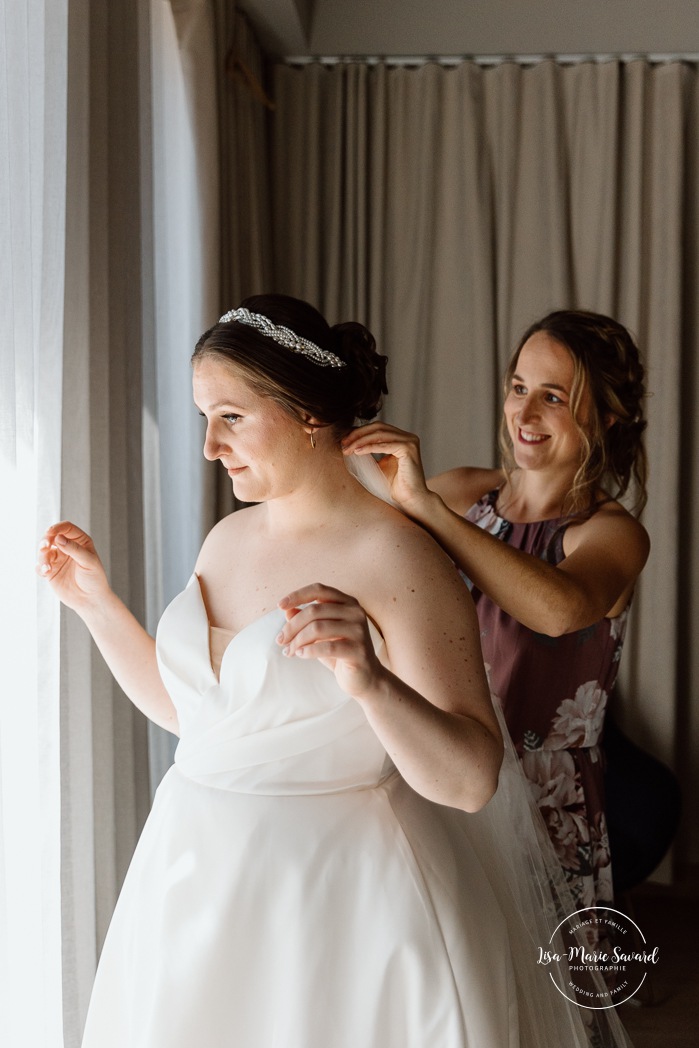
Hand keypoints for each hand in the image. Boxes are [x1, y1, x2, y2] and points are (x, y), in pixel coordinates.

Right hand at [36, 521, 110, 613]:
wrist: (90, 600)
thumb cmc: (94, 579)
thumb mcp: (88, 562)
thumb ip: (74, 549)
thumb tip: (58, 538)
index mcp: (80, 541)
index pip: (66, 528)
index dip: (57, 528)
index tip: (50, 532)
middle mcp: (68, 547)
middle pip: (51, 537)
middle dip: (45, 540)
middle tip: (44, 547)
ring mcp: (58, 559)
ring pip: (43, 551)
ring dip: (42, 557)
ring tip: (47, 568)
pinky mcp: (51, 571)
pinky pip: (40, 565)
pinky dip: (40, 567)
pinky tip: (46, 572)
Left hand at [276, 583, 384, 699]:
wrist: (365, 677)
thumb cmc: (339, 652)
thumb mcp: (320, 634)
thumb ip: (306, 619)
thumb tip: (287, 609)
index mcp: (347, 602)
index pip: (319, 590)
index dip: (298, 595)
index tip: (279, 605)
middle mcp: (355, 612)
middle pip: (314, 611)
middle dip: (292, 626)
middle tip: (280, 640)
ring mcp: (359, 631)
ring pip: (317, 628)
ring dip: (297, 641)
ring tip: (289, 651)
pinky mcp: (358, 650)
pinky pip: (327, 647)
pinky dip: (309, 651)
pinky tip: (300, 655)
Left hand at [341, 422, 431, 511]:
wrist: (409, 500)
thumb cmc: (394, 487)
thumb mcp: (378, 466)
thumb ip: (368, 453)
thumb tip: (349, 444)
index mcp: (401, 439)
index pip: (377, 428)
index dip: (359, 432)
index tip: (344, 441)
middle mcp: (408, 437)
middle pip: (378, 427)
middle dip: (358, 434)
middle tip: (343, 443)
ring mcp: (410, 441)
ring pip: (380, 434)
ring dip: (361, 440)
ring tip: (348, 448)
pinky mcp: (409, 449)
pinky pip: (385, 445)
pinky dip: (370, 447)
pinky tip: (357, 452)